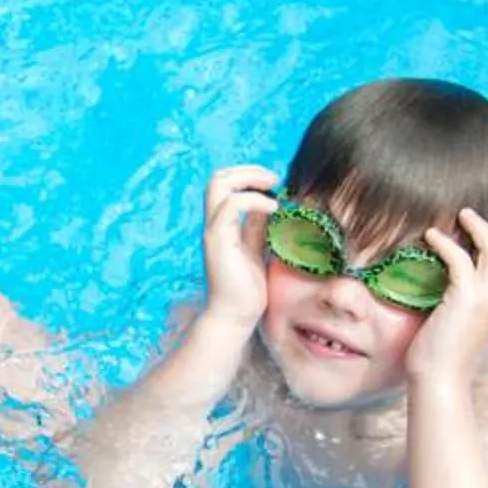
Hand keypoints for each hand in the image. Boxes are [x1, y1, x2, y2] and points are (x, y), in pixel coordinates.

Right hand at [198, 164, 278, 331]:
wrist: (236, 316)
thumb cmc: (247, 289)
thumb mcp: (256, 248)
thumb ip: (257, 226)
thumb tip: (269, 204)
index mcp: (222, 225)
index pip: (226, 185)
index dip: (249, 176)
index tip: (274, 185)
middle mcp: (214, 224)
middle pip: (218, 177)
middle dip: (248, 171)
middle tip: (274, 180)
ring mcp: (214, 231)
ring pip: (219, 184)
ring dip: (250, 178)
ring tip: (274, 188)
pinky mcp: (218, 241)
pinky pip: (231, 206)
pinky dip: (254, 200)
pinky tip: (273, 209)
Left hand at [402, 208, 487, 393]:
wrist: (441, 381)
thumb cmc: (448, 358)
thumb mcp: (471, 326)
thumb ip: (476, 305)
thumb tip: (462, 290)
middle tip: (472, 220)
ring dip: (476, 226)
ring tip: (458, 216)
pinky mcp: (465, 298)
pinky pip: (460, 257)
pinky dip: (446, 242)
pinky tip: (431, 237)